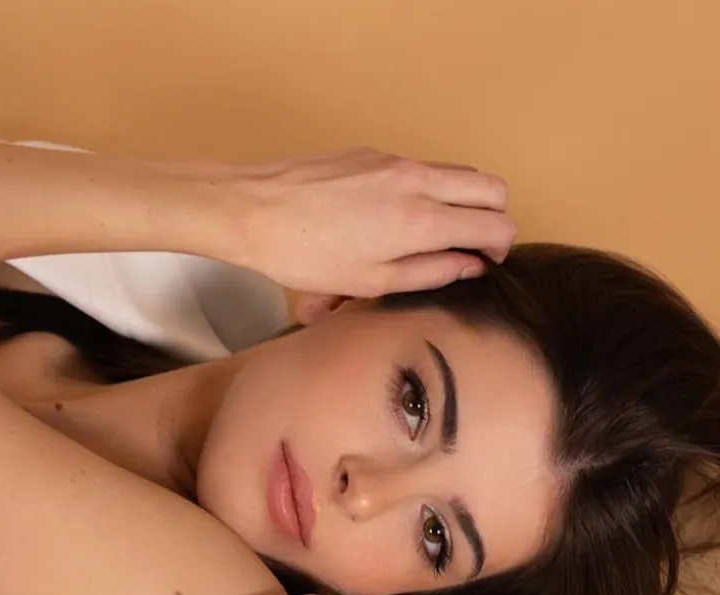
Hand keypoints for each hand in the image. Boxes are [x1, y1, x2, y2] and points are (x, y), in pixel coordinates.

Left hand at [229, 147, 515, 298]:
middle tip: (473, 245)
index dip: (500, 247)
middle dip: (493, 216)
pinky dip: (425, 190)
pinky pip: (419, 168)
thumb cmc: (305, 255)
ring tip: (433, 234)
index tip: (486, 262)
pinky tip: (391, 219)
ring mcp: (394, 160)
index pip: (495, 223)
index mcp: (421, 220)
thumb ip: (430, 272)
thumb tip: (471, 265)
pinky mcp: (372, 153)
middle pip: (490, 186)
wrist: (253, 210)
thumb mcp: (370, 282)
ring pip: (457, 171)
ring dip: (461, 199)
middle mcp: (417, 180)